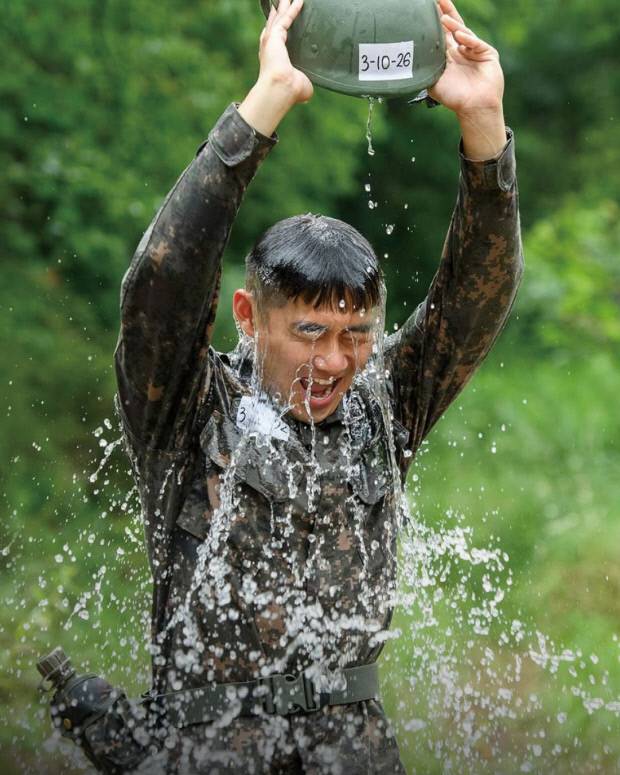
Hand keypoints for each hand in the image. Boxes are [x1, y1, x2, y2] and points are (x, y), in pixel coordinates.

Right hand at [258, 0, 313, 104]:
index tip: (280, 20)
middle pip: (275, 25)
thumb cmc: (290, 93)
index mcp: (274, 60)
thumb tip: (307, 94)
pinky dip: (293, 9)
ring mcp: (271, 41)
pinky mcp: (275, 36)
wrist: (281, 89)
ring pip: (279, 18)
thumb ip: (303, 84)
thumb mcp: (301, 87)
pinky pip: (286, 18)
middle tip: (283, 2)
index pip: (276, 41)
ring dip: (284, 6)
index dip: (278, 30)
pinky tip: (300, 0)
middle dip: (279, 12)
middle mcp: (270, 49)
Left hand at [430, 0, 506, 159]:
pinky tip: (459, 36)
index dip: (434, 21)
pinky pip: (475, 43)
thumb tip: (410, 59)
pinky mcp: (487, 53)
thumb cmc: (453, 97)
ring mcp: (475, 50)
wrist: (473, 108)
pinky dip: (467, 39)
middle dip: (445, 11)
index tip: (425, 8)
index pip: (440, 34)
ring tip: (442, 17)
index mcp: (448, 55)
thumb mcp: (434, 82)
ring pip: (463, 31)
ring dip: (453, 24)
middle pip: (452, 26)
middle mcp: (461, 50)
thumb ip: (425, 69)